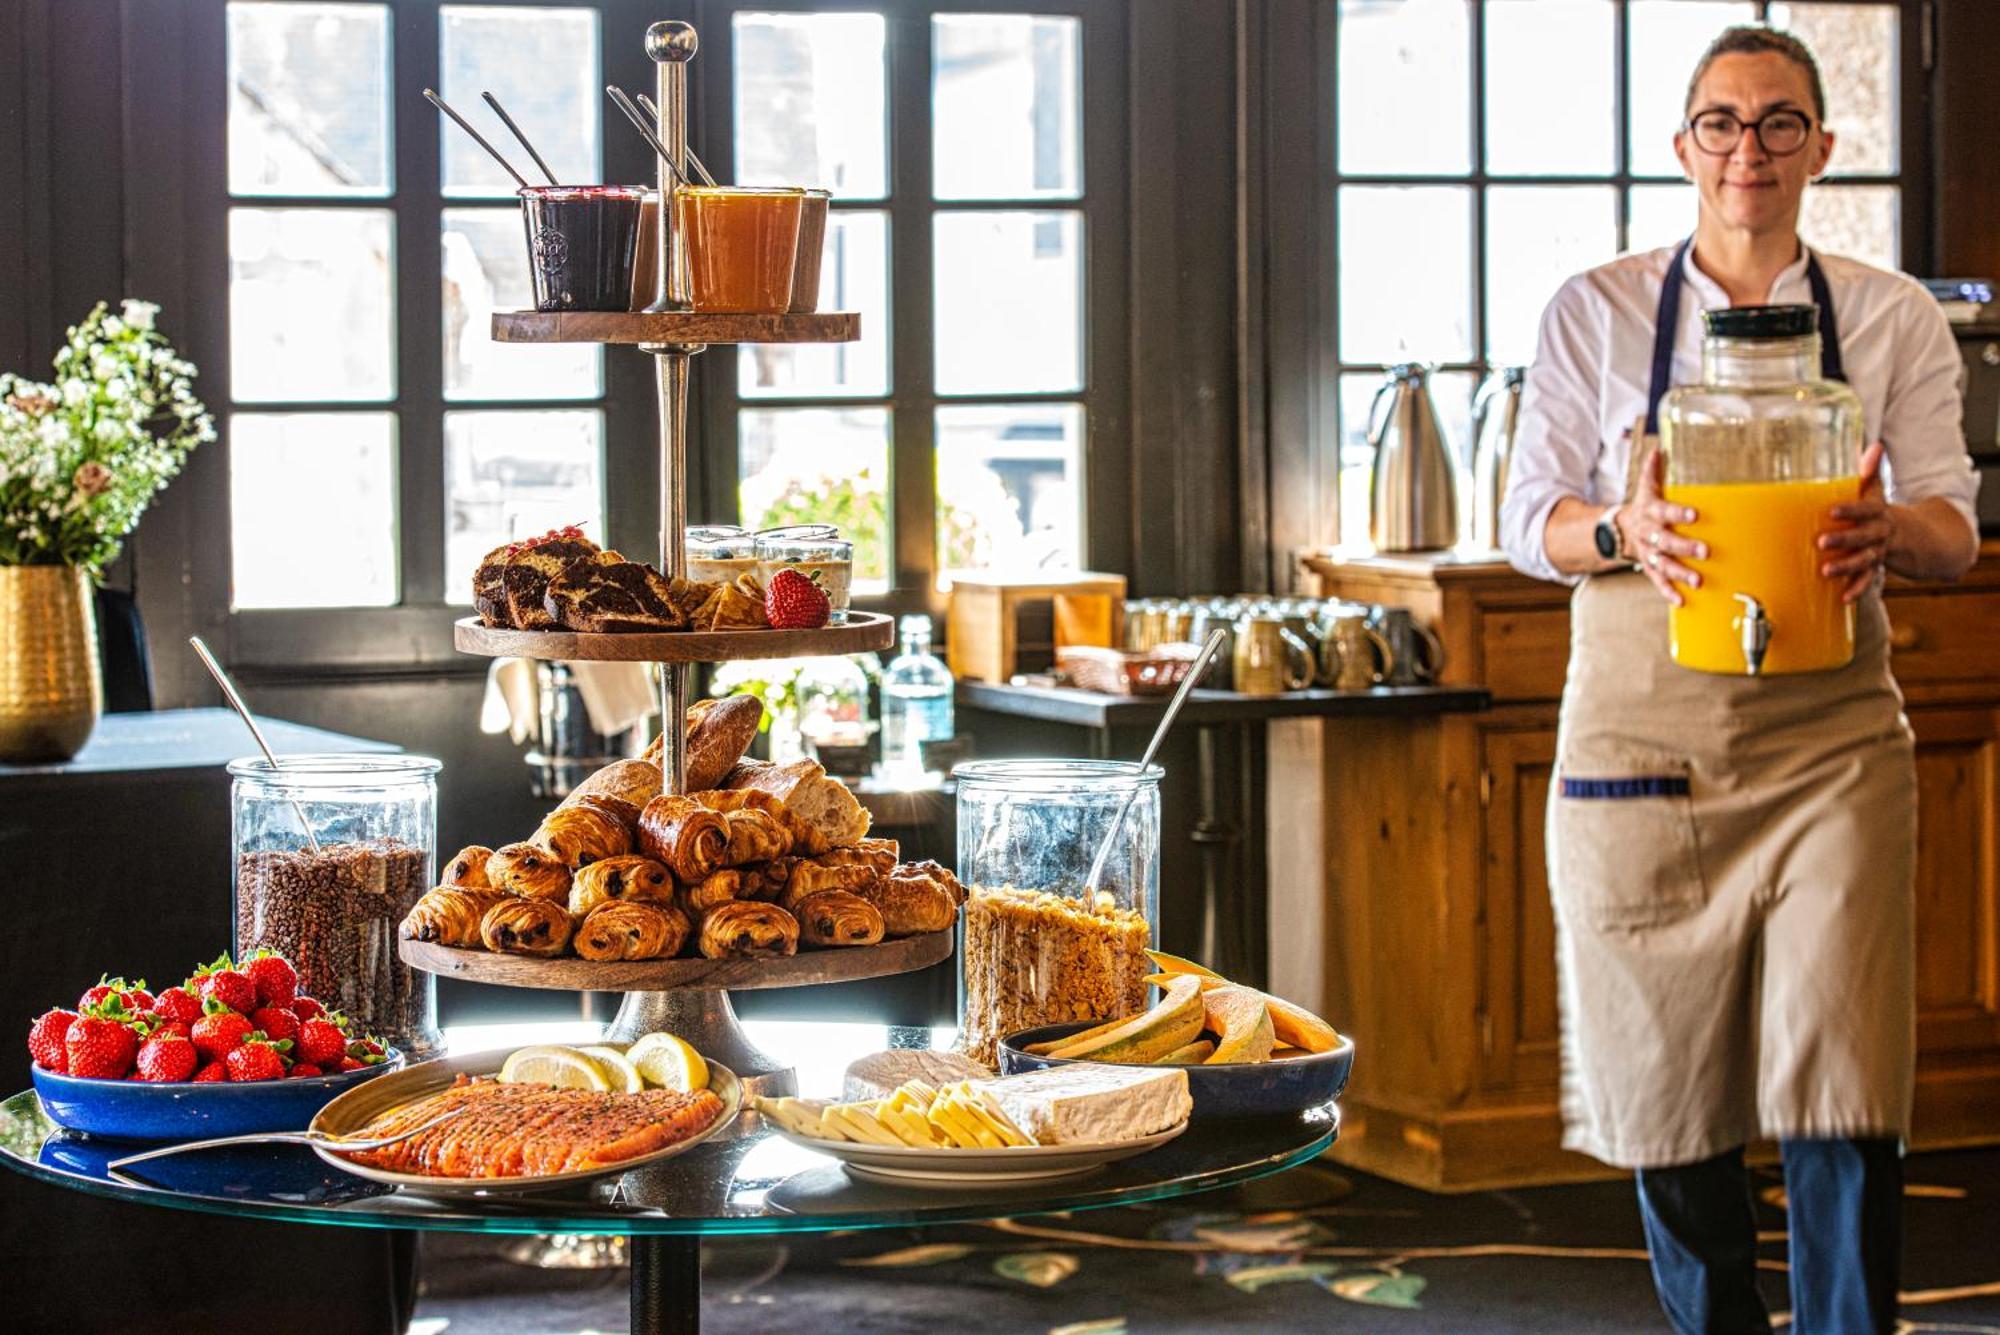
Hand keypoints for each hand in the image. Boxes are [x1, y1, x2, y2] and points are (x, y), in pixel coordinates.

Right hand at [1617, 445, 1706, 606]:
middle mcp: (1649, 534)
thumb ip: (1652, 471)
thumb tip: (1659, 449)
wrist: (1619, 530)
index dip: (1678, 513)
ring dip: (1680, 572)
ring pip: (1663, 564)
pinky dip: (1667, 591)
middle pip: (1666, 541)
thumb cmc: (1643, 508)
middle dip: (1685, 547)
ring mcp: (1648, 553)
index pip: (1665, 511)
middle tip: (1705, 550)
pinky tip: (1681, 600)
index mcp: (1651, 513)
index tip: (1693, 514)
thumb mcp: (1646, 489)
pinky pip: (1657, 580)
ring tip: (1697, 580)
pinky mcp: (1649, 567)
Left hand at [1820, 441, 1894, 603]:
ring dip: (1847, 566)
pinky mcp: (1878, 567)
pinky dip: (1857, 588)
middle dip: (1845, 539)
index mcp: (1879, 512)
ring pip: (1865, 559)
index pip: (1866, 508)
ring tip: (1826, 571)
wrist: (1922, 539)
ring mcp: (1882, 551)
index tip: (1831, 511)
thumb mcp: (1879, 494)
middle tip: (1821, 542)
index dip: (1851, 510)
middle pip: (1864, 535)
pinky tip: (1843, 597)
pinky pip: (1869, 578)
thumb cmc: (1885, 513)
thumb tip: (1874, 444)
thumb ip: (1870, 472)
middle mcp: (1881, 531)